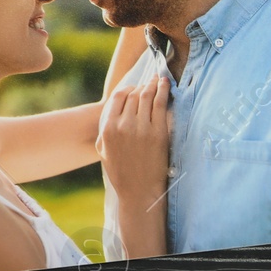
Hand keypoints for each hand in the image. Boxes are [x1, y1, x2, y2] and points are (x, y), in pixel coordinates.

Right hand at [98, 74, 170, 207]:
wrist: (139, 191)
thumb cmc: (122, 173)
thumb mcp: (104, 150)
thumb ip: (104, 129)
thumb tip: (111, 112)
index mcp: (107, 128)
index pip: (118, 98)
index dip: (128, 89)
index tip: (136, 88)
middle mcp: (122, 125)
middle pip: (133, 95)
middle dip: (143, 86)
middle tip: (151, 80)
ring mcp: (141, 128)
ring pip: (146, 97)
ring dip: (153, 84)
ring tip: (159, 79)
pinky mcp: (158, 133)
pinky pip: (160, 105)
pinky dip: (163, 91)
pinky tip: (166, 85)